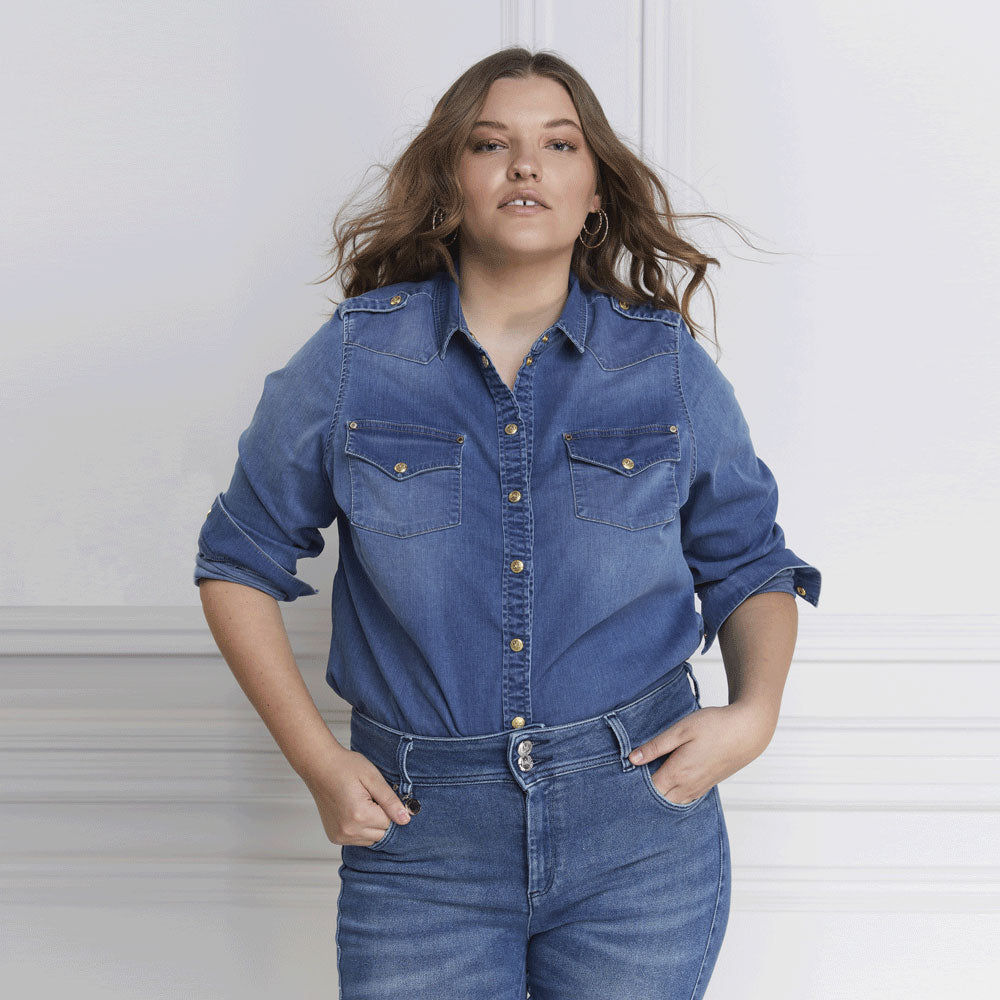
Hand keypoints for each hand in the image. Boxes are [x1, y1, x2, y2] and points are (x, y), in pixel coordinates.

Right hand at [302, 748, 412, 846]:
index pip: (390, 823)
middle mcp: (348, 830)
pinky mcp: (334, 837)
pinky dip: (361, 828)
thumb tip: (405, 819)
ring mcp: (339, 836)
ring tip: (361, 802)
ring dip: (372, 824)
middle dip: (381, 817)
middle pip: (381, 834)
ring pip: (371, 839)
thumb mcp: (373, 778)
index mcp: (360, 815)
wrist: (319, 765)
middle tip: (369, 797)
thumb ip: (390, 800)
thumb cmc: (345, 767)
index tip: (378, 794)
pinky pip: (358, 840)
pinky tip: (354, 810)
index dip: (388, 807)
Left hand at [627, 701, 776, 804]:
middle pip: (657, 801)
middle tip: (623, 792)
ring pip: (670, 803)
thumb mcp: (681, 730)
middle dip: (640, 798)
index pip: (647, 791)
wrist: (747, 732)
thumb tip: (632, 759)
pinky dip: (670, 798)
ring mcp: (697, 788)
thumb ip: (656, 746)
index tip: (617, 786)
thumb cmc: (715, 726)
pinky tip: (663, 790)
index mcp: (678, 772)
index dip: (631, 790)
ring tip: (640, 791)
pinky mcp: (705, 786)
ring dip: (656, 799)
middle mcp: (687, 786)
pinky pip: (683, 800)